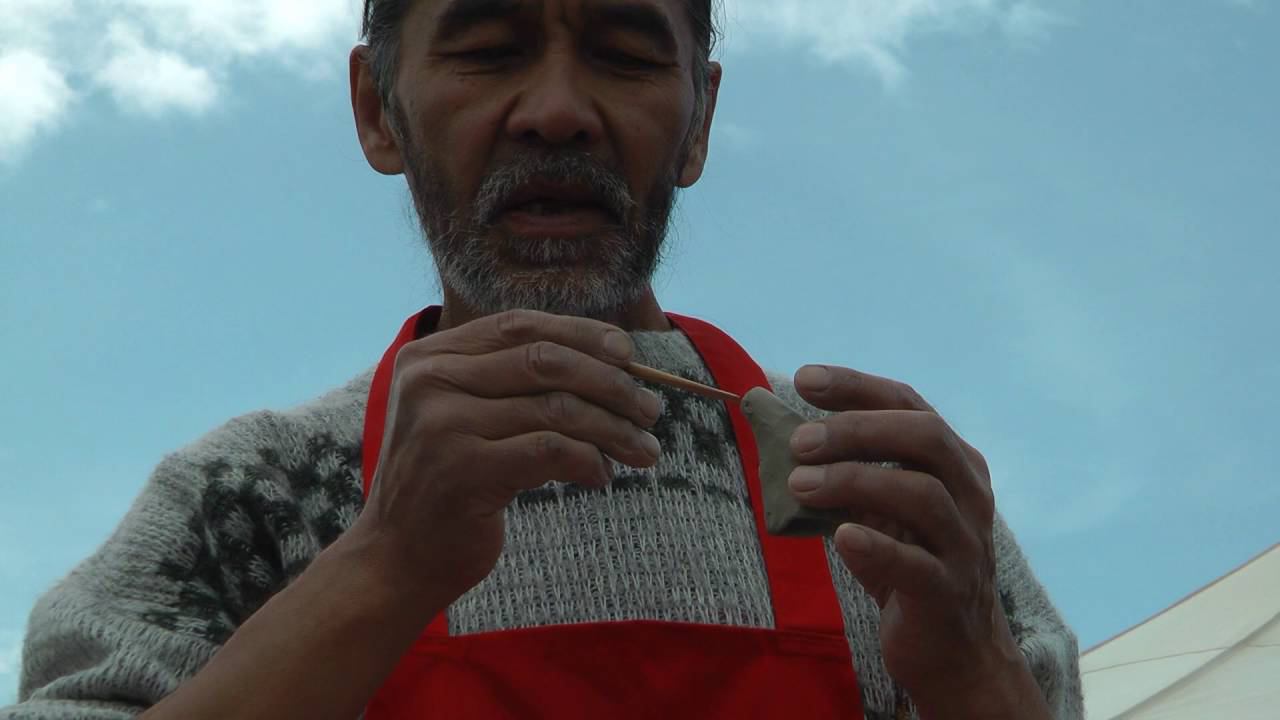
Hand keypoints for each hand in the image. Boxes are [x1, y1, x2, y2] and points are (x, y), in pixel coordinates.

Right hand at [354, 309, 662, 605]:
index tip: (629, 354)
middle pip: (545, 360)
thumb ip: (514, 384)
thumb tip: (611, 362)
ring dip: (613, 428)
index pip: (520, 326)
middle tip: (651, 410)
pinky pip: (551, 450)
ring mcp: (443, 424)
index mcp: (429, 357)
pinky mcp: (464, 470)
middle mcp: (430, 381)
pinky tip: (600, 476)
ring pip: (556, 407)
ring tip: (645, 450)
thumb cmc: (448, 485)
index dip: (582, 334)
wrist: (396, 559)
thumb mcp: (467, 417)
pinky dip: (588, 461)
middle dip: (610, 383)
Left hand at [787, 365, 1047, 717]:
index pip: (907, 404)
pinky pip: (916, 564)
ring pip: (922, 494)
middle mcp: (968, 493)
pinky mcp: (948, 593)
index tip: (803, 379)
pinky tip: (842, 537)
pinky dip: (877, 546)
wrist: (953, 649)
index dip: (856, 387)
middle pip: (925, 437)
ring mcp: (963, 543)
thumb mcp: (874, 505)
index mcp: (951, 460)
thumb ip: (839, 465)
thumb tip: (767, 416)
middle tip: (798, 442)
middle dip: (857, 430)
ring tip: (801, 484)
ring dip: (855, 480)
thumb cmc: (905, 561)